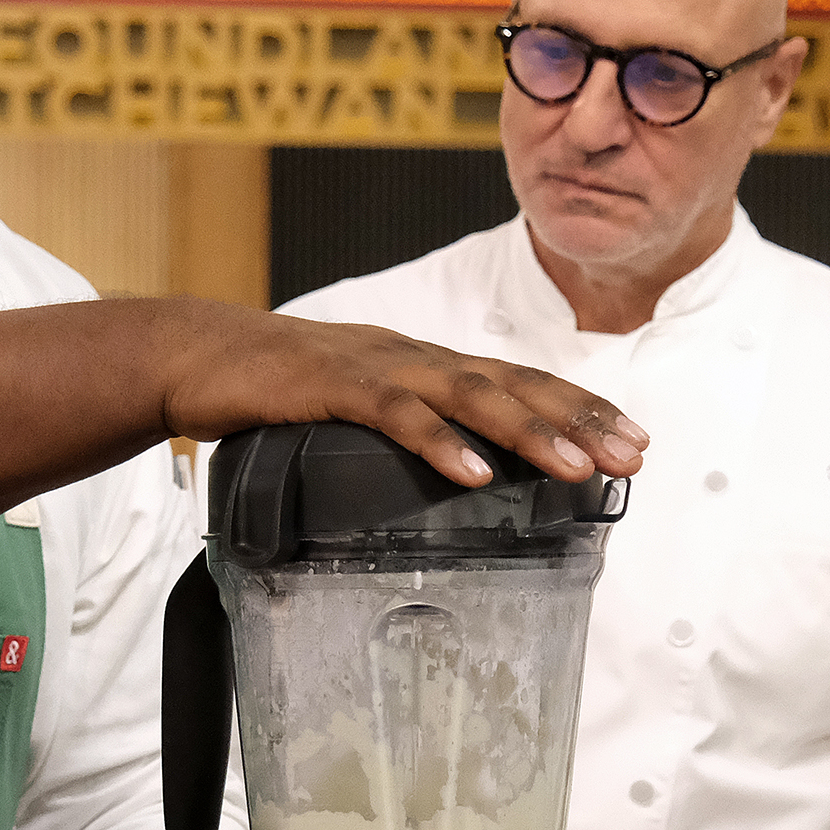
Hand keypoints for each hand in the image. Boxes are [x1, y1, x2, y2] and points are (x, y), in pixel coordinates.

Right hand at [157, 306, 648, 490]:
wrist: (197, 354)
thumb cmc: (280, 390)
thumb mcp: (360, 410)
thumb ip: (409, 431)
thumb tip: (463, 476)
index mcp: (427, 366)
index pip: (522, 381)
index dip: (581, 407)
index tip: (633, 441)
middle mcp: (416, 358)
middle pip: (515, 384)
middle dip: (579, 419)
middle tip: (632, 455)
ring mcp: (378, 366)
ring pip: (470, 395)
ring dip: (529, 431)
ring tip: (576, 467)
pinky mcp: (332, 384)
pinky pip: (397, 413)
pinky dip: (439, 442)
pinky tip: (474, 472)